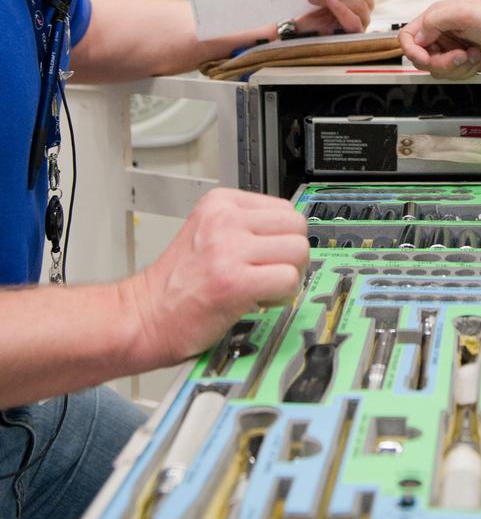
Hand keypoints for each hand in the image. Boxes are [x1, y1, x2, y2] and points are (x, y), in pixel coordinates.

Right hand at [123, 189, 308, 367]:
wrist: (144, 316)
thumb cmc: (175, 284)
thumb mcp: (207, 232)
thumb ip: (245, 226)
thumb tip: (288, 235)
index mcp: (220, 202)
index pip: (283, 208)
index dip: (282, 237)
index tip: (267, 255)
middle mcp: (225, 219)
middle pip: (296, 225)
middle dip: (292, 254)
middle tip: (271, 273)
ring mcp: (229, 248)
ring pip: (298, 251)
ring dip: (290, 276)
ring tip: (264, 288)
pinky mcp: (234, 281)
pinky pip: (288, 279)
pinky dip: (283, 295)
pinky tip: (261, 301)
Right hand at [399, 0, 480, 77]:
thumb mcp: (463, 13)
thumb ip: (434, 22)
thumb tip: (417, 39)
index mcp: (436, 18)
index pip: (408, 36)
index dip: (412, 50)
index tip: (425, 57)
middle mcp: (440, 34)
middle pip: (421, 58)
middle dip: (441, 62)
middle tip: (460, 55)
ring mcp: (451, 49)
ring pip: (437, 70)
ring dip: (457, 67)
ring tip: (473, 54)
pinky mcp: (462, 63)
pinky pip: (452, 75)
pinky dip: (466, 70)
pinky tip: (478, 57)